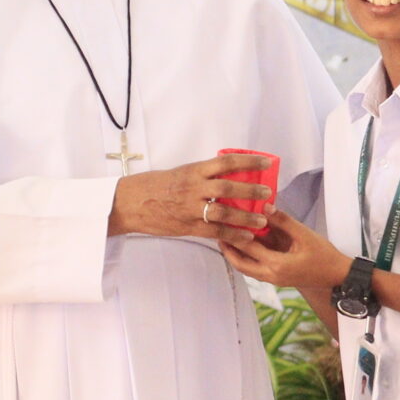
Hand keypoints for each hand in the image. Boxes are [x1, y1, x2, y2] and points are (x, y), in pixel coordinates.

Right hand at [107, 154, 276, 244]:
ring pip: (224, 213)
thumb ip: (202, 175)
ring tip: (262, 220)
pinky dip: (233, 235)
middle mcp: (194, 188)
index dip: (248, 162)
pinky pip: (215, 232)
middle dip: (251, 192)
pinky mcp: (188, 226)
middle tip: (268, 192)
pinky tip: (246, 237)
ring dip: (246, 217)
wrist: (131, 202)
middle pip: (229, 189)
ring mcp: (191, 208)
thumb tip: (227, 176)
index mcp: (194, 170)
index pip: (226, 162)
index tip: (266, 162)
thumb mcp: (180, 173)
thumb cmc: (155, 186)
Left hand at [218, 209, 353, 294]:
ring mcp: (272, 279)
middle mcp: (270, 275)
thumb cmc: (323, 255)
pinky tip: (243, 244)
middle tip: (216, 231)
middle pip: (239, 263)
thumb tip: (264, 205)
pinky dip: (245, 257)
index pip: (248, 247)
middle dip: (227, 248)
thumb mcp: (304, 234)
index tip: (224, 219)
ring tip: (224, 236)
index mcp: (277, 265)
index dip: (234, 232)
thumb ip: (282, 220)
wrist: (336, 276)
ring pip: (245, 268)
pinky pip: (253, 268)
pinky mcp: (275, 278)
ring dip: (234, 254)